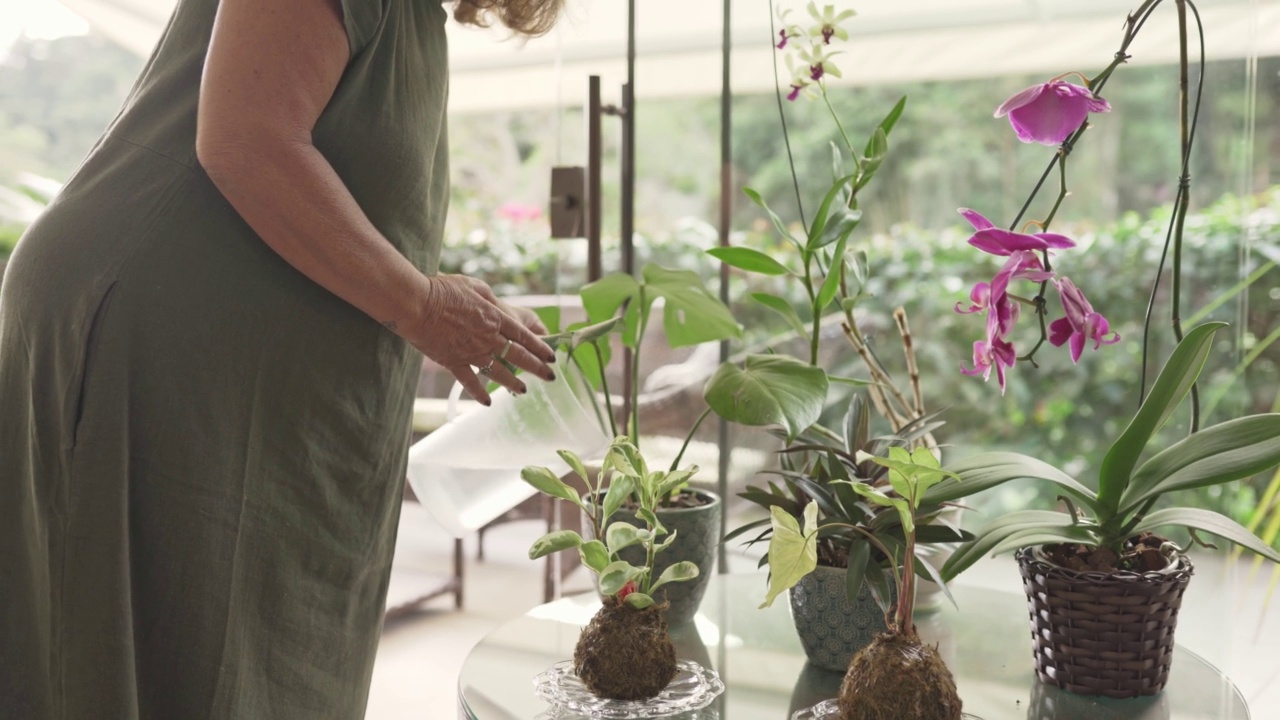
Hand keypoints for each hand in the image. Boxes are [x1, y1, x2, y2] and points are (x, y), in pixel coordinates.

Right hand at [408, 275, 556, 404]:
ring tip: (524, 390)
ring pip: (499, 372)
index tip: (551, 357)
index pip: (524, 336)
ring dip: (513, 383)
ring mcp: (472, 352)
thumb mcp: (474, 287)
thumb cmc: (443, 290)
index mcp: (495, 318)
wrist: (417, 305)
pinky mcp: (454, 362)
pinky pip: (470, 382)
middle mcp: (488, 338)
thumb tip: (496, 307)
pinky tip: (486, 402)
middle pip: (519, 356)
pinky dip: (478, 393)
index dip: (540, 348)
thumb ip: (489, 300)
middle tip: (549, 377)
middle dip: (537, 368)